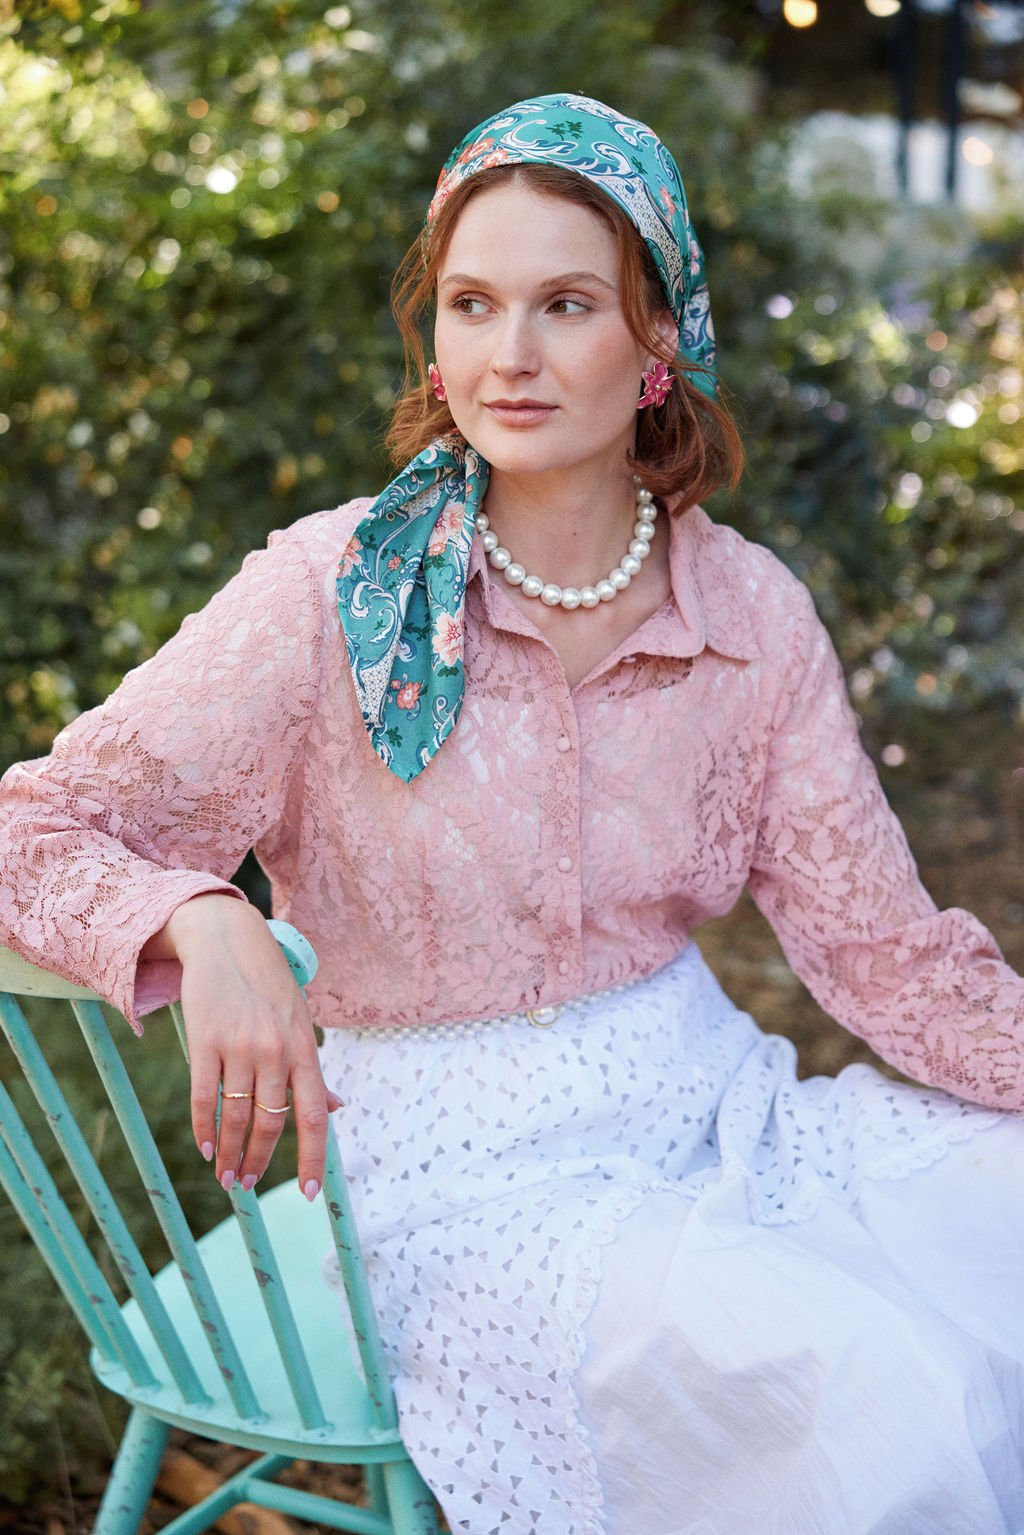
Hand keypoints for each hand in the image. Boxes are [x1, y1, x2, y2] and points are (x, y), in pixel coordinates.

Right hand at [142, 895, 341, 1197]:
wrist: (227, 939)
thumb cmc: (270, 985)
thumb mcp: (301, 1022)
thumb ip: (314, 1070)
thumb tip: (337, 1109)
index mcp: (304, 1050)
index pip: (314, 1117)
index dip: (312, 1160)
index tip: (308, 1194)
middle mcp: (275, 1051)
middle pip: (270, 1124)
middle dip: (259, 1162)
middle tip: (248, 1185)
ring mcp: (239, 1046)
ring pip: (235, 1118)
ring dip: (230, 1154)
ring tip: (226, 1176)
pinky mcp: (205, 1041)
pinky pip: (203, 1097)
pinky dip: (203, 1129)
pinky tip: (205, 1148)